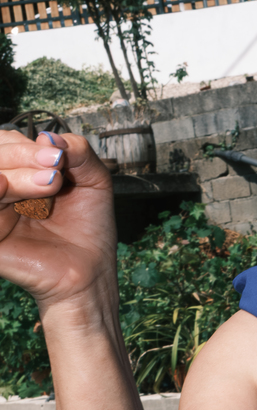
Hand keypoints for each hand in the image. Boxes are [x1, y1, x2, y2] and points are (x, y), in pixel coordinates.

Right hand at [0, 129, 116, 310]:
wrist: (91, 273)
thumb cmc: (89, 230)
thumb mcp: (94, 181)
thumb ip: (78, 152)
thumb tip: (50, 136)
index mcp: (20, 174)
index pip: (6, 143)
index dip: (28, 144)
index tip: (59, 155)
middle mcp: (2, 190)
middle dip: (22, 155)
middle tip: (55, 169)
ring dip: (17, 175)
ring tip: (50, 184)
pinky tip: (6, 187)